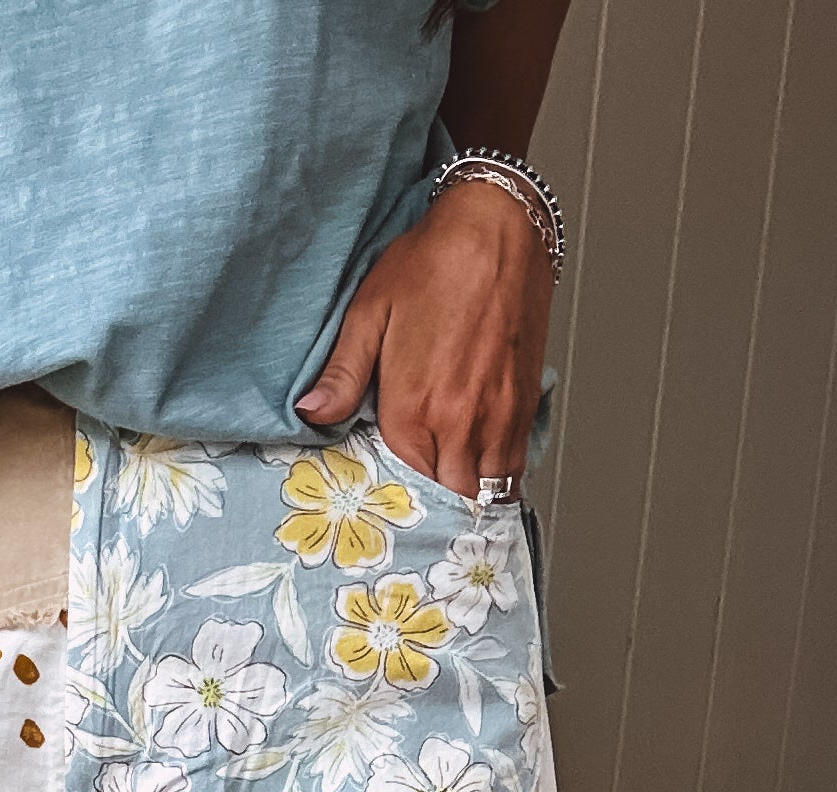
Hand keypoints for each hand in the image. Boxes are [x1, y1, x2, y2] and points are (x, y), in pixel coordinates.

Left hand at [298, 179, 553, 497]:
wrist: (498, 225)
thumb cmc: (434, 262)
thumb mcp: (370, 313)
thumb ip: (343, 374)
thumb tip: (312, 413)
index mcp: (416, 408)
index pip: (404, 489)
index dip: (395, 504)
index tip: (386, 515)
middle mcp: (461, 422)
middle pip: (447, 502)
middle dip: (432, 515)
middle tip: (415, 522)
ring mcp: (499, 416)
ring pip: (485, 492)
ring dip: (466, 502)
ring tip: (447, 511)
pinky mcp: (524, 404)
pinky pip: (513, 468)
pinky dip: (496, 482)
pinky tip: (477, 480)